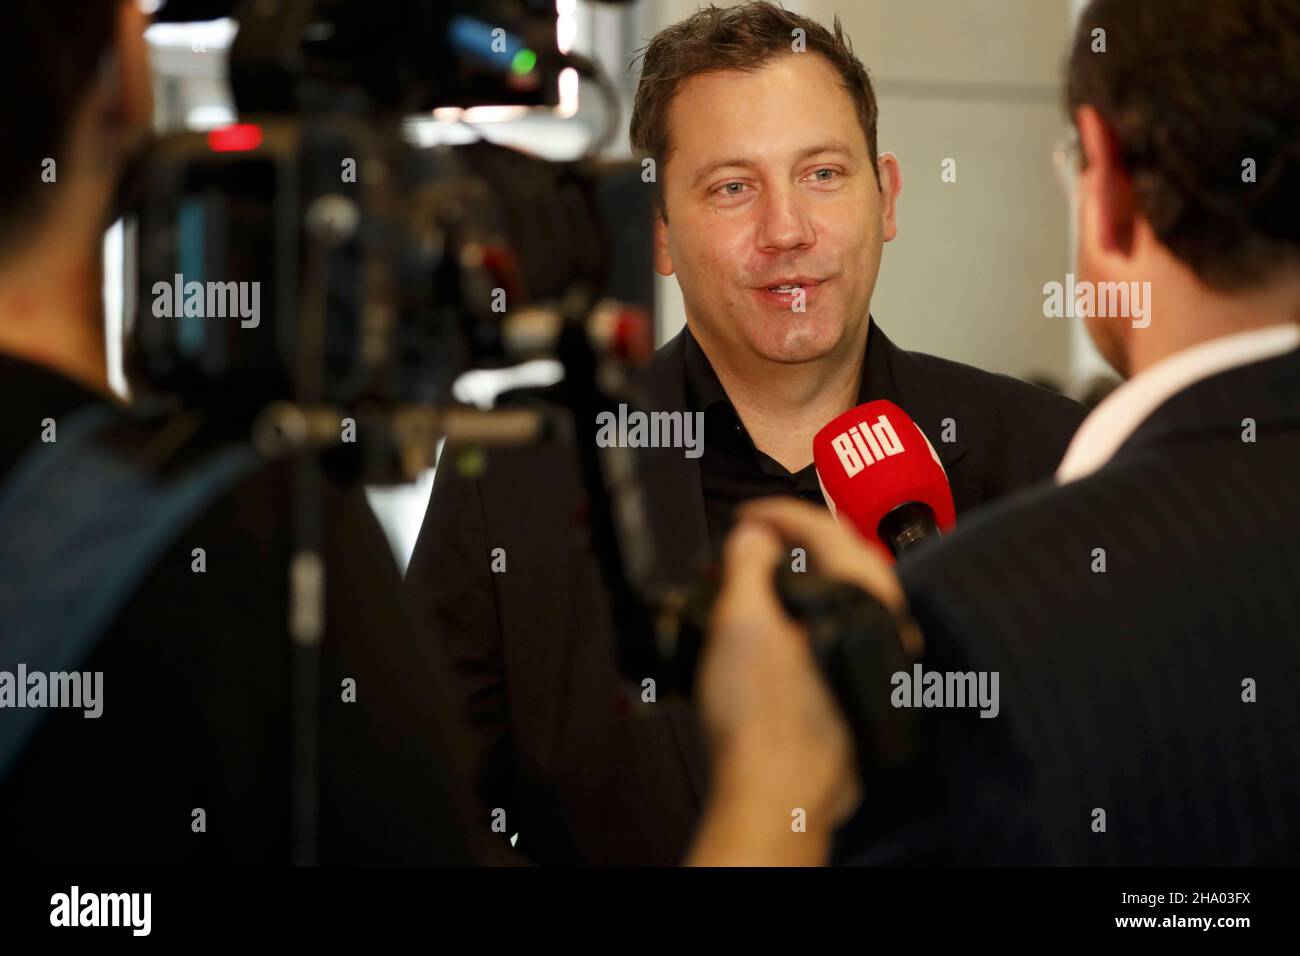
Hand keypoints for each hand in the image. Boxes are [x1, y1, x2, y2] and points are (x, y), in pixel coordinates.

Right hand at [687, 519, 860, 866]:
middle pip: (842, 560)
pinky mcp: (865, 692)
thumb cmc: (761, 717)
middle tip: (747, 545)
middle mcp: (885, 627)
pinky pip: (840, 633)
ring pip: (843, 598)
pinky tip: (775, 631)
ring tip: (752, 587)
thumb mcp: (739, 620)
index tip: (744, 516)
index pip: (825, 530)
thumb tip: (755, 534)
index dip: (777, 513)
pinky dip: (806, 618)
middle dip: (791, 543)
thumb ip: (749, 562)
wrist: (777, 794)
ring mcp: (880, 663)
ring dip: (798, 581)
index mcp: (862, 599)